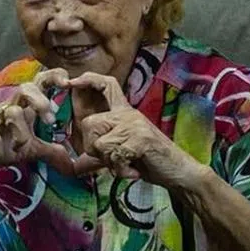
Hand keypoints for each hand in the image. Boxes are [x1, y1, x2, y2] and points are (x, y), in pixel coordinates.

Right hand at [0, 68, 81, 175]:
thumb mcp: (29, 151)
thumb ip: (49, 152)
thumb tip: (71, 161)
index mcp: (24, 107)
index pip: (40, 83)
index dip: (54, 77)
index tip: (68, 84)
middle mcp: (8, 105)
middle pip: (26, 87)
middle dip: (41, 101)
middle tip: (50, 120)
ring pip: (12, 111)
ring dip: (21, 134)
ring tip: (18, 148)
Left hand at [67, 72, 204, 187]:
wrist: (178, 171)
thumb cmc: (148, 161)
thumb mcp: (121, 150)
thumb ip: (102, 148)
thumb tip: (74, 166)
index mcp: (124, 112)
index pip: (107, 84)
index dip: (88, 79)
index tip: (71, 82)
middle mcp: (129, 114)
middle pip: (90, 124)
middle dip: (93, 148)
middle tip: (111, 158)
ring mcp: (135, 124)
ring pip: (99, 143)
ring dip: (108, 161)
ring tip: (125, 163)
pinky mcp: (141, 138)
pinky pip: (113, 154)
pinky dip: (120, 169)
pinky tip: (132, 169)